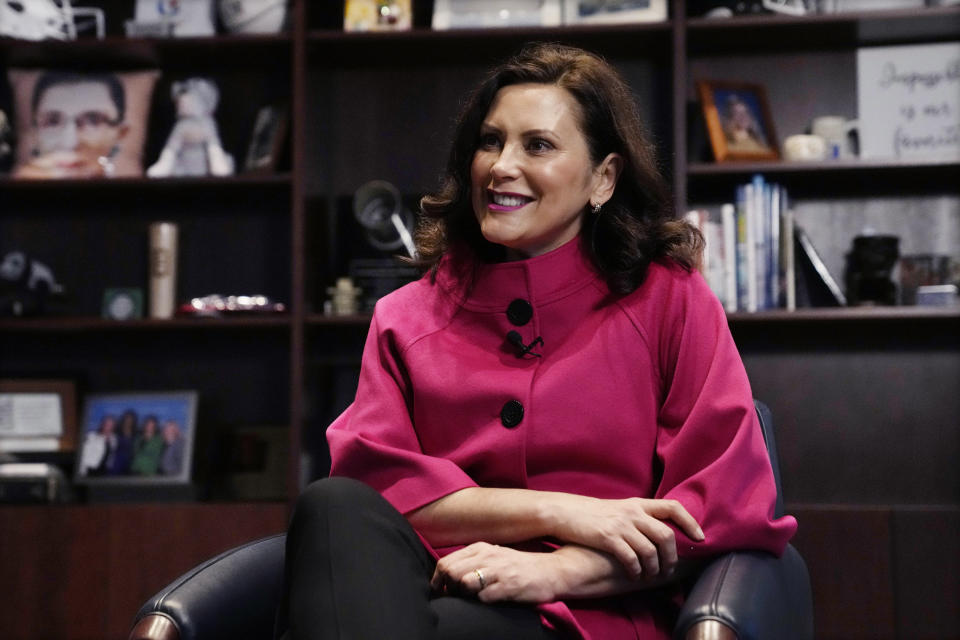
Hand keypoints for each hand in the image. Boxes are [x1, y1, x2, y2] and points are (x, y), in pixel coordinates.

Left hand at [431, 542, 559, 603]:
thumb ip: (472, 562)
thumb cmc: (519, 566)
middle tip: (454, 597)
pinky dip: (481, 601)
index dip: (438, 580)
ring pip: (464, 582)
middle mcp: (487, 556)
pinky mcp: (509, 586)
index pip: (446, 562)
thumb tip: (447, 576)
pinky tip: (488, 601)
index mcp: (480, 548)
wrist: (552, 571)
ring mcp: (499, 571)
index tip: (440, 591)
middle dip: (448, 588)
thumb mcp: (493, 556)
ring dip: (463, 595)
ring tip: (470, 599)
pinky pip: (484, 596)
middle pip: (451, 572)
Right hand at [549, 496, 703, 578]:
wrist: (566, 512)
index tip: (699, 538)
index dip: (690, 523)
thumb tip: (662, 533)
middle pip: (665, 535)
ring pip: (650, 551)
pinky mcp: (608, 538)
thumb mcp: (621, 508)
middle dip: (672, 557)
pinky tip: (634, 574)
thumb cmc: (594, 514)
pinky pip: (631, 558)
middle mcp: (633, 512)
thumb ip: (640, 516)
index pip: (673, 508)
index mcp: (638, 503)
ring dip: (654, 568)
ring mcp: (621, 525)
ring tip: (652, 575)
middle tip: (669, 569)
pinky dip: (636, 569)